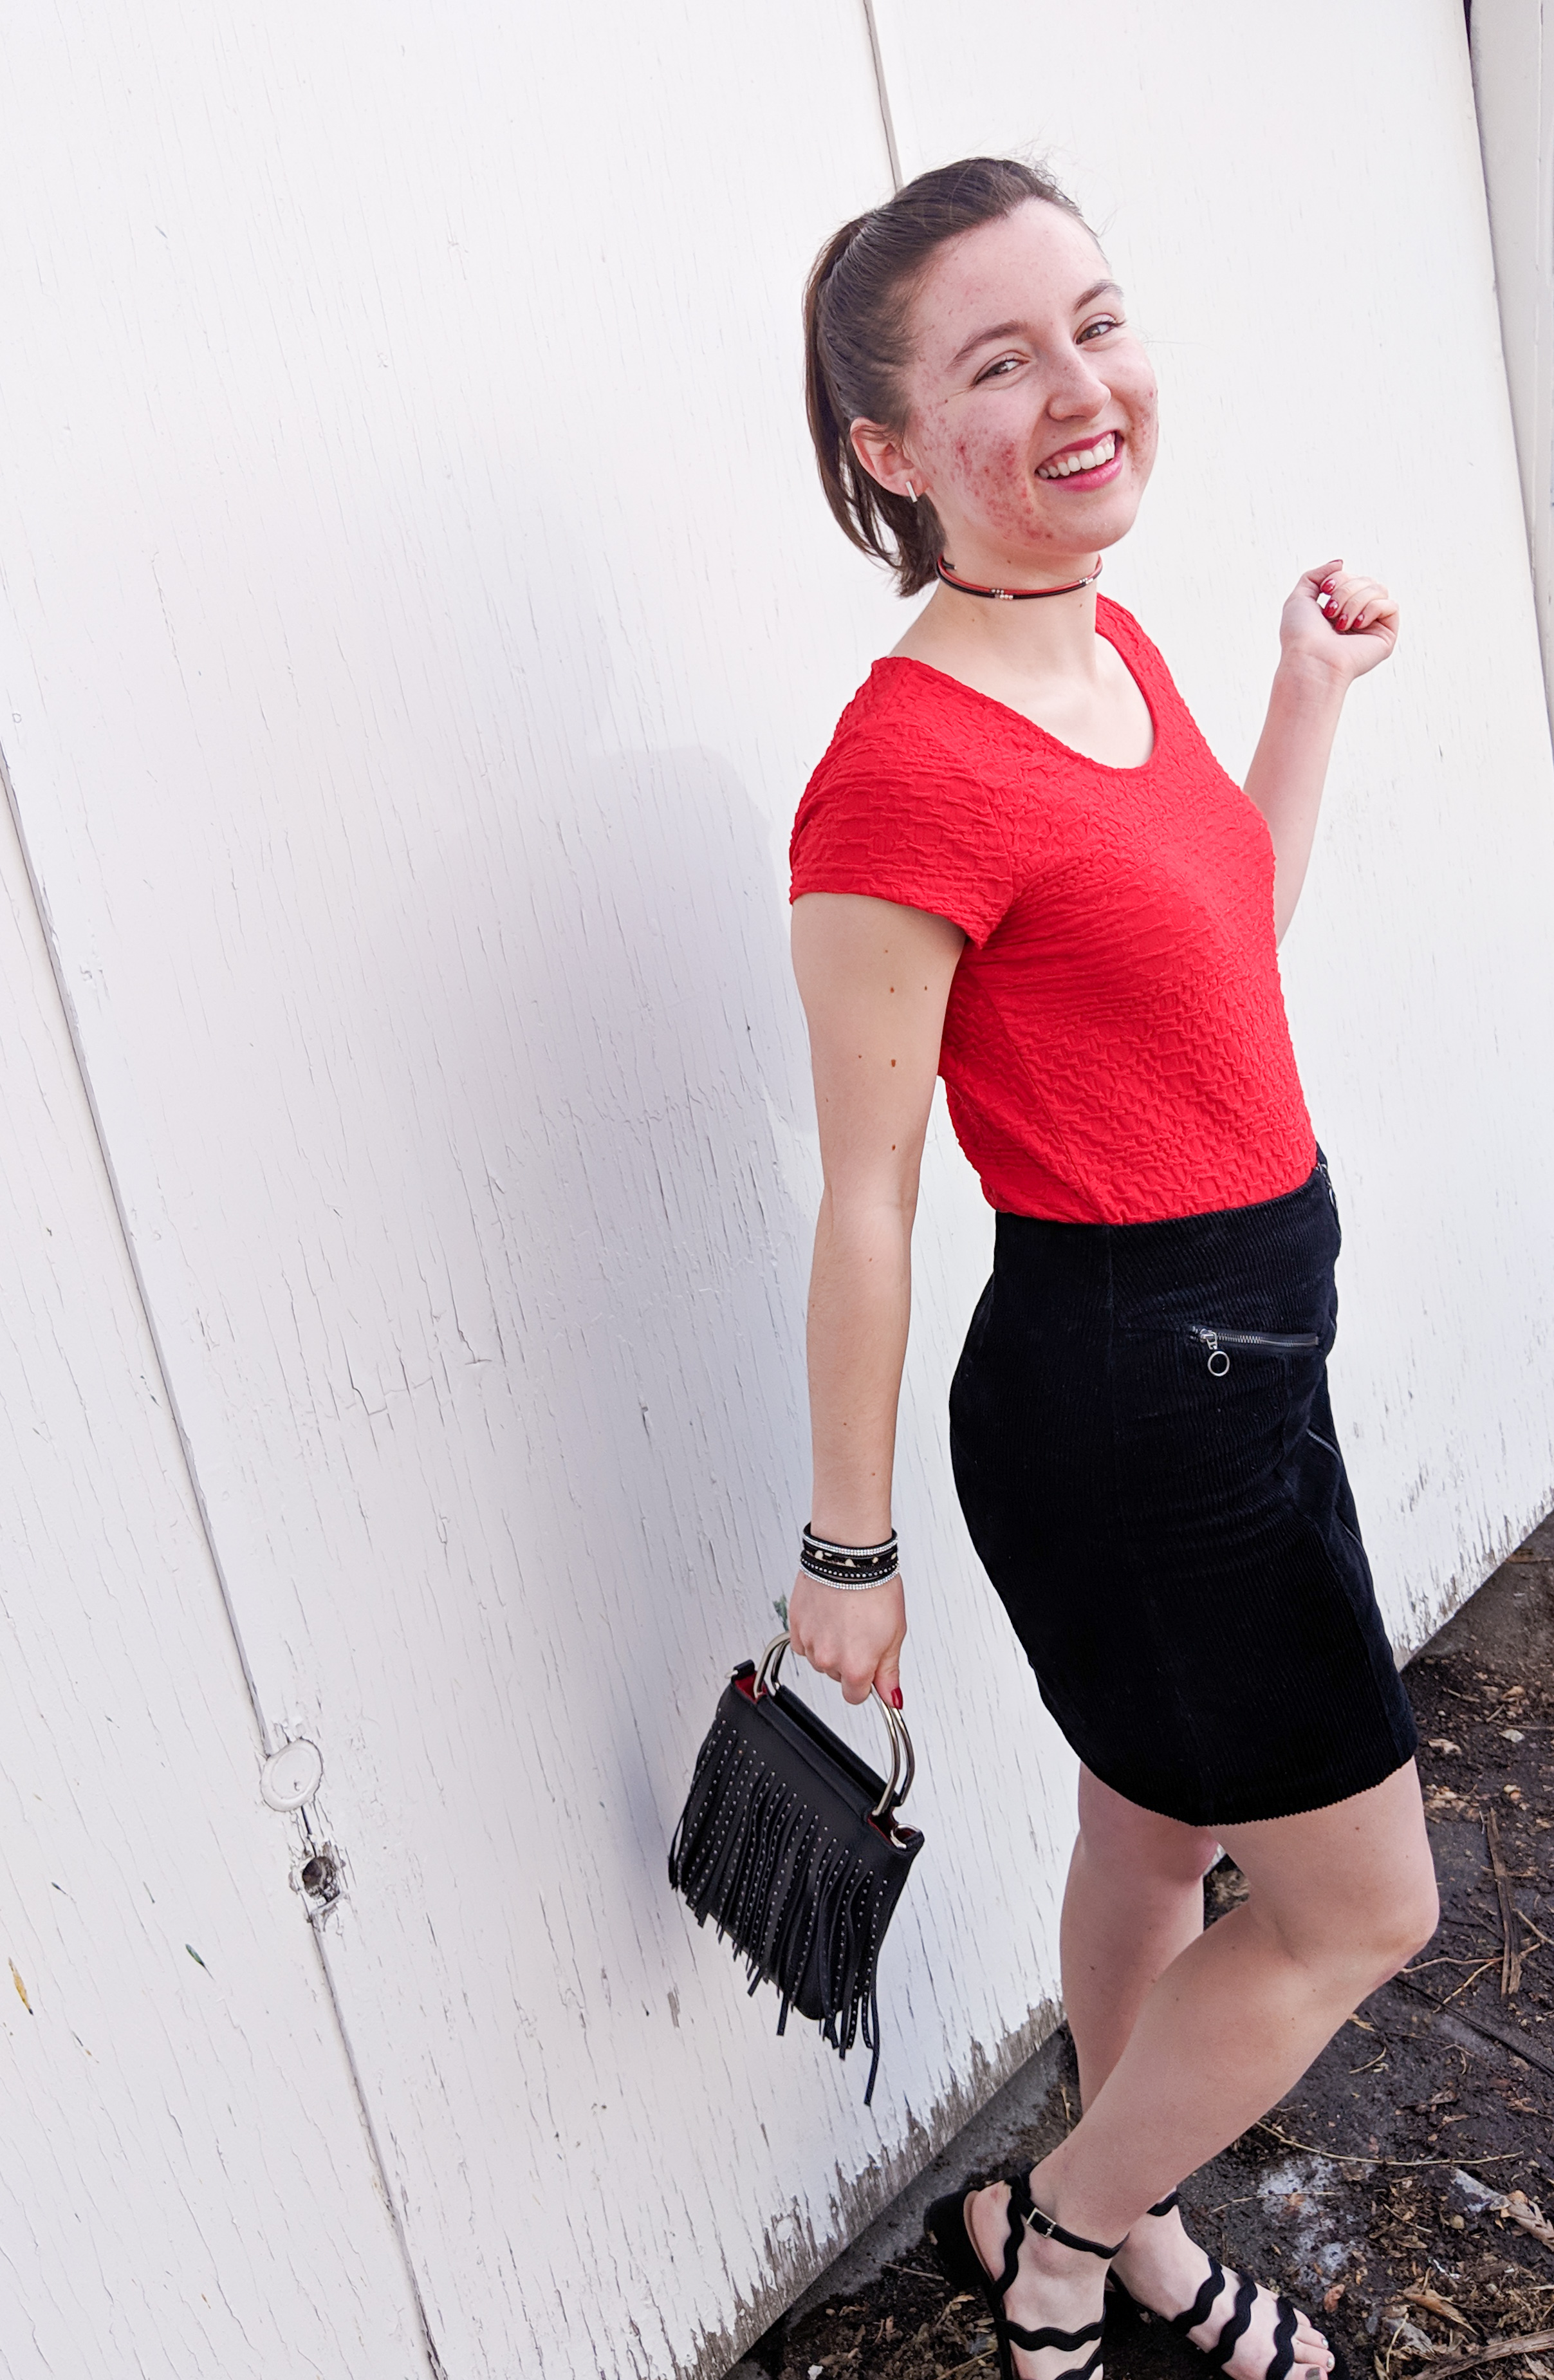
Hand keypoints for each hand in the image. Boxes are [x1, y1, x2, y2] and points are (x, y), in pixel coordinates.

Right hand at [786, 1568, 905, 1707]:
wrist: (849, 1558)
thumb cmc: (875, 1588)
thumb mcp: (894, 1634)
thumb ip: (889, 1672)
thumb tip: (892, 1698)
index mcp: (856, 1667)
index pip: (856, 1696)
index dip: (866, 1683)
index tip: (870, 1668)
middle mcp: (829, 1659)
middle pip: (837, 1676)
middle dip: (849, 1661)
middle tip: (861, 1633)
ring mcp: (810, 1643)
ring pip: (820, 1659)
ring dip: (830, 1647)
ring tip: (844, 1620)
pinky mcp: (796, 1625)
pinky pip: (803, 1643)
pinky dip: (814, 1634)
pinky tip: (828, 1617)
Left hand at [1278, 557, 1398, 683]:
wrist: (1310, 660)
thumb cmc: (1300, 636)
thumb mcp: (1300, 597)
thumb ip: (1317, 575)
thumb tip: (1342, 562)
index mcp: (1340, 609)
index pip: (1352, 577)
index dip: (1340, 578)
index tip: (1325, 590)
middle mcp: (1357, 616)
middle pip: (1366, 580)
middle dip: (1346, 590)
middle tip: (1331, 613)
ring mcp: (1372, 626)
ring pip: (1379, 589)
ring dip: (1356, 601)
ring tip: (1341, 623)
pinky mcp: (1385, 636)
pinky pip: (1390, 605)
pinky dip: (1372, 609)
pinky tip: (1357, 625)